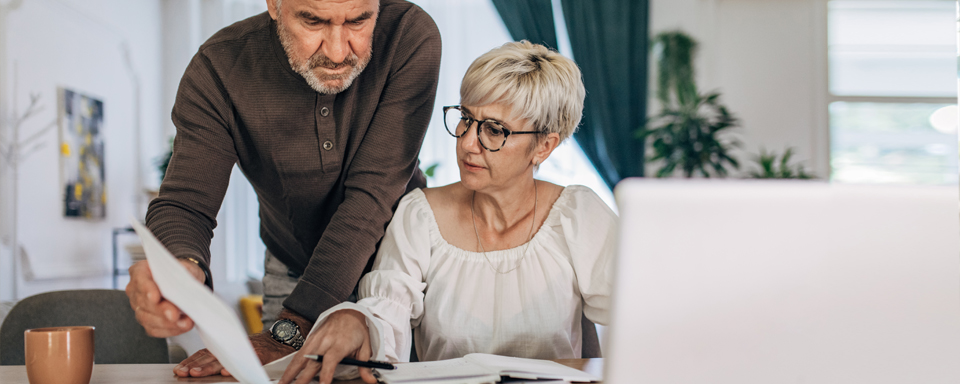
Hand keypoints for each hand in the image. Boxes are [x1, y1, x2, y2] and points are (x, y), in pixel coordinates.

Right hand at [125, 259, 204, 337]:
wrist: (186, 282)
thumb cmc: (183, 273)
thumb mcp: (186, 267)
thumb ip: (183, 274)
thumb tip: (185, 286)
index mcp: (141, 270)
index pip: (140, 279)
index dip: (147, 289)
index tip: (156, 297)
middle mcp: (136, 289)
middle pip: (143, 302)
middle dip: (161, 310)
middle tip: (174, 314)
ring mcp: (139, 306)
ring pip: (147, 318)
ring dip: (167, 323)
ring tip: (184, 323)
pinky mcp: (147, 321)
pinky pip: (154, 329)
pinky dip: (169, 330)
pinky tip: (182, 326)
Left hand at [173, 331, 294, 376]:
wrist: (279, 338)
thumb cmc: (256, 347)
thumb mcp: (234, 348)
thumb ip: (218, 356)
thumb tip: (196, 366)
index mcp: (224, 347)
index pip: (203, 353)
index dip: (191, 361)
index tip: (179, 369)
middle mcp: (231, 348)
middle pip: (210, 356)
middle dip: (195, 365)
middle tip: (183, 372)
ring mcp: (244, 352)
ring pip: (223, 360)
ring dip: (209, 367)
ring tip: (197, 373)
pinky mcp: (258, 356)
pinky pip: (244, 362)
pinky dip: (234, 366)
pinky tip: (226, 372)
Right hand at [279, 310, 375, 383]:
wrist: (348, 312)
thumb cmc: (357, 331)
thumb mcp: (366, 347)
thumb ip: (366, 366)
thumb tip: (371, 381)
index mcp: (339, 345)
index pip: (330, 361)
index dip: (325, 374)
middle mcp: (325, 342)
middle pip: (312, 363)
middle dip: (303, 378)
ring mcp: (315, 340)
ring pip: (300, 358)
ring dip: (290, 373)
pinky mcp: (310, 339)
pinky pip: (298, 354)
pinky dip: (291, 366)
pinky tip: (285, 376)